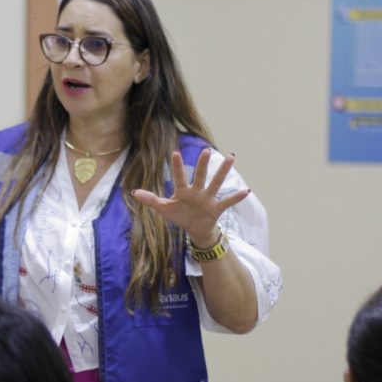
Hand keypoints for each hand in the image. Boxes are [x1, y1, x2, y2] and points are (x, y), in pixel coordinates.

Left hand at [130, 149, 248, 247]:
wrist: (195, 229)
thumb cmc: (180, 216)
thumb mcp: (164, 209)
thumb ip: (151, 200)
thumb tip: (134, 192)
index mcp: (183, 191)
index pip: (179, 177)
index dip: (177, 166)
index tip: (175, 153)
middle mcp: (197, 191)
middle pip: (200, 176)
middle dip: (202, 165)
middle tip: (206, 151)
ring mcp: (208, 198)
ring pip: (216, 183)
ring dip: (223, 171)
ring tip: (231, 157)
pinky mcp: (216, 208)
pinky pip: (227, 202)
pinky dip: (236, 197)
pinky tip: (246, 191)